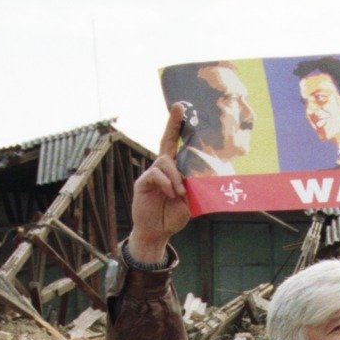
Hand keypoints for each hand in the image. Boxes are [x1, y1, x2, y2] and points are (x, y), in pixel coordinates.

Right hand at [126, 104, 191, 263]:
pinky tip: (169, 193)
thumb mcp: (189, 202)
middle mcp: (162, 168)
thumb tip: (197, 174)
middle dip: (173, 124)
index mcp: (174, 170)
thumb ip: (192, 188)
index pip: (177, 146)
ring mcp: (151, 174)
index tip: (182, 109)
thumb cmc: (172, 216)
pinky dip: (165, 182)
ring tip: (178, 193)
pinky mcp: (142, 183)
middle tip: (179, 107)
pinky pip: (155, 174)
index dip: (178, 128)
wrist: (157, 233)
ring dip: (175, 176)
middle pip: (166, 141)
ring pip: (165, 161)